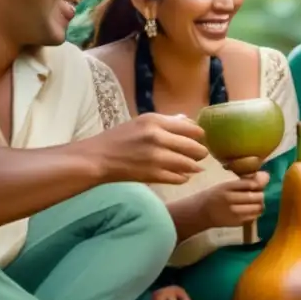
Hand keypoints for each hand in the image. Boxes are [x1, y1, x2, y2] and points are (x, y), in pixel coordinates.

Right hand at [89, 113, 208, 185]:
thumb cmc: (119, 138)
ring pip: (189, 164)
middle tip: (202, 154)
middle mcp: (158, 137)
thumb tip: (189, 121)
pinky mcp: (153, 175)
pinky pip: (178, 178)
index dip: (200, 135)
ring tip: (195, 167)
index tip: (200, 139)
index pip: (191, 129)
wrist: (98, 158)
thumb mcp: (141, 122)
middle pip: (194, 147)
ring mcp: (156, 158)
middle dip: (201, 152)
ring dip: (194, 166)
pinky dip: (183, 177)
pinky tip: (182, 176)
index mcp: (155, 121)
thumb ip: (167, 121)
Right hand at [202, 171, 269, 227]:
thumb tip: (266, 176)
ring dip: (260, 204)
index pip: (250, 184)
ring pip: (257, 208)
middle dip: (261, 195)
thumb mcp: (226, 185)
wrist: (201, 212)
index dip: (259, 184)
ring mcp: (234, 212)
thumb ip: (245, 182)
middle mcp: (230, 199)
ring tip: (255, 202)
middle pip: (256, 196)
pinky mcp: (237, 222)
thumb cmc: (216, 195)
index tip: (259, 184)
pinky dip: (255, 212)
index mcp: (227, 186)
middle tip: (258, 194)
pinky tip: (250, 210)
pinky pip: (254, 216)